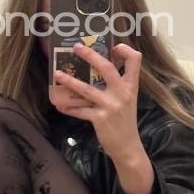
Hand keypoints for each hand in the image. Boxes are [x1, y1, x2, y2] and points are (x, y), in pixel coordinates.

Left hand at [53, 43, 154, 193]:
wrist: (128, 146)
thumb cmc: (125, 120)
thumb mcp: (128, 99)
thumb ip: (118, 84)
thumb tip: (101, 67)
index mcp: (131, 86)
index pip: (135, 61)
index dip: (125, 50)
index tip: (114, 46)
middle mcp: (122, 93)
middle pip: (107, 68)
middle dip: (90, 56)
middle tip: (76, 47)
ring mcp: (111, 106)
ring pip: (86, 89)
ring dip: (70, 81)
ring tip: (57, 74)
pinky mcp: (100, 118)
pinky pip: (80, 110)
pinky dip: (68, 107)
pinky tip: (59, 105)